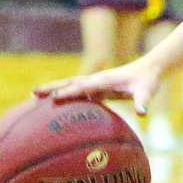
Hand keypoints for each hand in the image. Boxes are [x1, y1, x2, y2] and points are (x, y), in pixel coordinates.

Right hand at [35, 57, 163, 116]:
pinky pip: (77, 92)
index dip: (69, 92)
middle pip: (70, 82)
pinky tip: (53, 104)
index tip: (53, 98)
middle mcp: (97, 80)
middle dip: (52, 88)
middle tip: (32, 94)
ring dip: (53, 89)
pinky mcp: (98, 88)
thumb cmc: (148, 81)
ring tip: (33, 97)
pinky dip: (63, 96)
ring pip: (70, 85)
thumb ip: (143, 102)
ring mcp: (96, 83)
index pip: (83, 86)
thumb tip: (142, 113)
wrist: (150, 69)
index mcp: (105, 80)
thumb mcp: (147, 91)